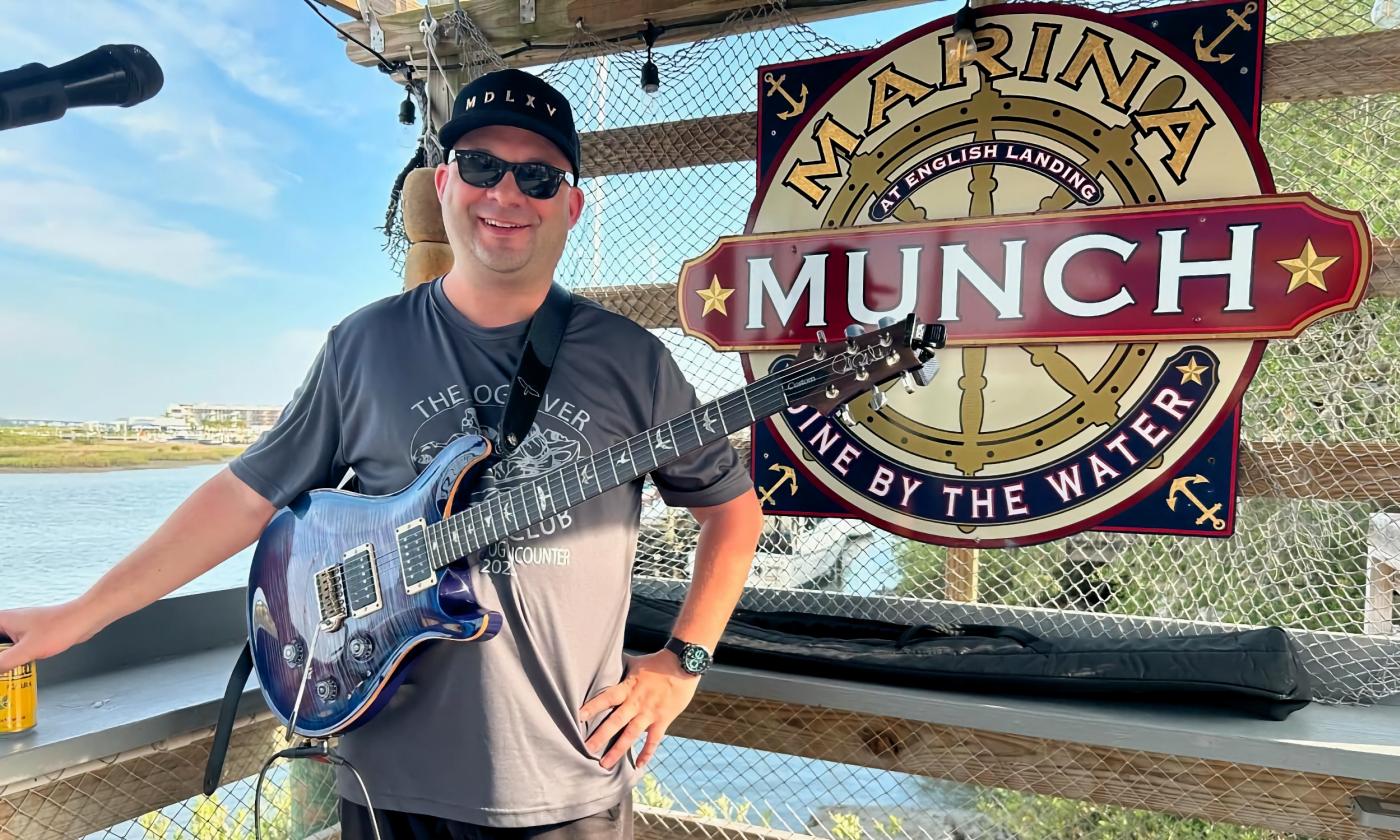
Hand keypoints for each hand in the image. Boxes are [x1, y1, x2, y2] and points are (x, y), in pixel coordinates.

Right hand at [0, 601, 97, 672]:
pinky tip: (11, 670)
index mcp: (1, 620)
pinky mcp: (29, 635)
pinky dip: (8, 659)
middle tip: (2, 670)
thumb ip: (4, 663)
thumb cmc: (61, 626)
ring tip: (4, 671)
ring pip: (1, 647)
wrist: (85, 619)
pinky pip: (12, 649)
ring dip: (2, 659)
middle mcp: (7, 622)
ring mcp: (18, 628)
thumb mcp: (27, 649)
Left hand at [579, 650, 699, 770]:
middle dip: (600, 736)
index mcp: (628, 687)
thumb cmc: (658, 662)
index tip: (578, 717)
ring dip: (618, 750)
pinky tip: (639, 765)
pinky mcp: (663, 719)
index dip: (593, 706)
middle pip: (615, 721)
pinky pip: (653, 740)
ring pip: (631, 735)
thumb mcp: (635, 663)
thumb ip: (621, 669)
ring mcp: (650, 713)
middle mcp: (636, 702)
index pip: (607, 698)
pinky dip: (647, 753)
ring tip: (605, 764)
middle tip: (586, 749)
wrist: (683, 664)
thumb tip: (605, 663)